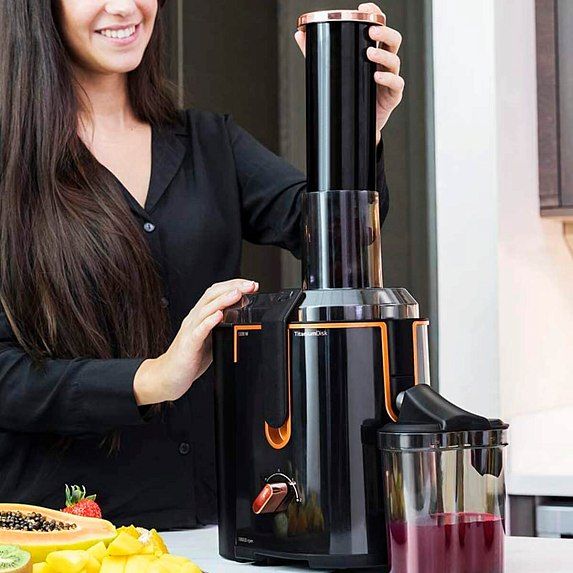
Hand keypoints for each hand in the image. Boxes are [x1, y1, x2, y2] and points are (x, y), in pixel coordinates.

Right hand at [134, 278, 258, 404]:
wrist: (169, 376)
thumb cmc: (190, 358)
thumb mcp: (211, 337)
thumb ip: (223, 325)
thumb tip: (239, 314)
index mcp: (200, 315)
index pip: (216, 292)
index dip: (233, 286)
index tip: (251, 285)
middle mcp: (194, 318)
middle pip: (212, 295)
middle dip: (232, 287)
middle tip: (250, 285)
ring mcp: (190, 330)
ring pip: (206, 309)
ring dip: (223, 300)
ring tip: (237, 294)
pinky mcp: (189, 343)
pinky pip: (199, 330)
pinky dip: (210, 321)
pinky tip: (219, 316)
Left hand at [295, 2, 403, 143]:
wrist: (354, 127)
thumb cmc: (348, 96)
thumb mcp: (333, 72)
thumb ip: (319, 53)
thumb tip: (299, 35)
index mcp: (372, 53)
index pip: (379, 28)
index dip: (375, 15)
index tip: (364, 9)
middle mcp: (384, 63)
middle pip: (393, 40)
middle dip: (384, 33)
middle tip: (371, 31)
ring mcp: (390, 78)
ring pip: (394, 60)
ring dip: (383, 55)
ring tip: (369, 53)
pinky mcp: (392, 96)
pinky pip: (396, 83)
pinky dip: (387, 78)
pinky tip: (376, 76)